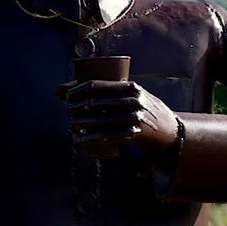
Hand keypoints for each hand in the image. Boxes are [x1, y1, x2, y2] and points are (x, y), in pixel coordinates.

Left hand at [63, 79, 180, 156]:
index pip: (94, 85)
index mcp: (129, 86)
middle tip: (68, 112)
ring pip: (98, 121)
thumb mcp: (126, 93)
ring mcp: (134, 118)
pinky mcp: (133, 134)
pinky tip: (80, 140)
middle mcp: (133, 100)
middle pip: (94, 103)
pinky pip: (106, 137)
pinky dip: (91, 139)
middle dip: (76, 108)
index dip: (76, 90)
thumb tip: (57, 91)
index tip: (66, 97)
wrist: (169, 129)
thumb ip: (99, 89)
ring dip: (80, 124)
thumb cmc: (140, 106)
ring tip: (71, 126)